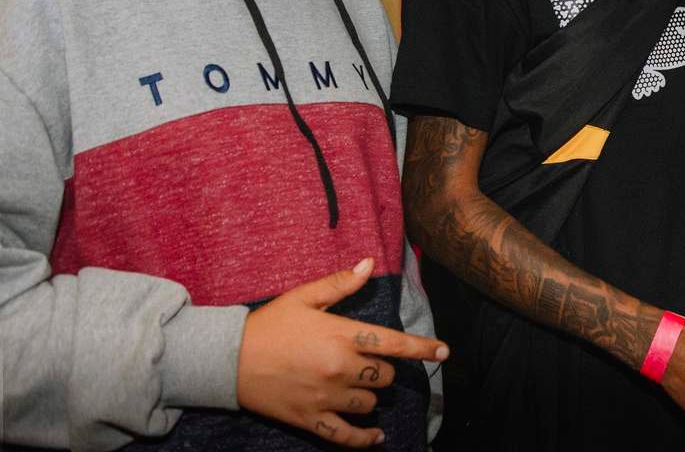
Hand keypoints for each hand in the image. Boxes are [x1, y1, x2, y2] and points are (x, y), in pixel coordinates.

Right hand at [237, 258, 449, 447]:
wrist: (227, 359)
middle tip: (364, 363)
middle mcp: (340, 369)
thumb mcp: (304, 297)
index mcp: (342, 336)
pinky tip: (377, 438)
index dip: (423, 348)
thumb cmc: (269, 325)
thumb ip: (341, 284)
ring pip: (370, 404)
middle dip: (381, 370)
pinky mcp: (311, 419)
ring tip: (355, 387)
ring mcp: (326, 397)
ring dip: (370, 397)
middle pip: (384, 376)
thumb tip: (369, 263)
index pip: (394, 343)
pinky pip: (347, 436)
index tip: (444, 352)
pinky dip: (365, 439)